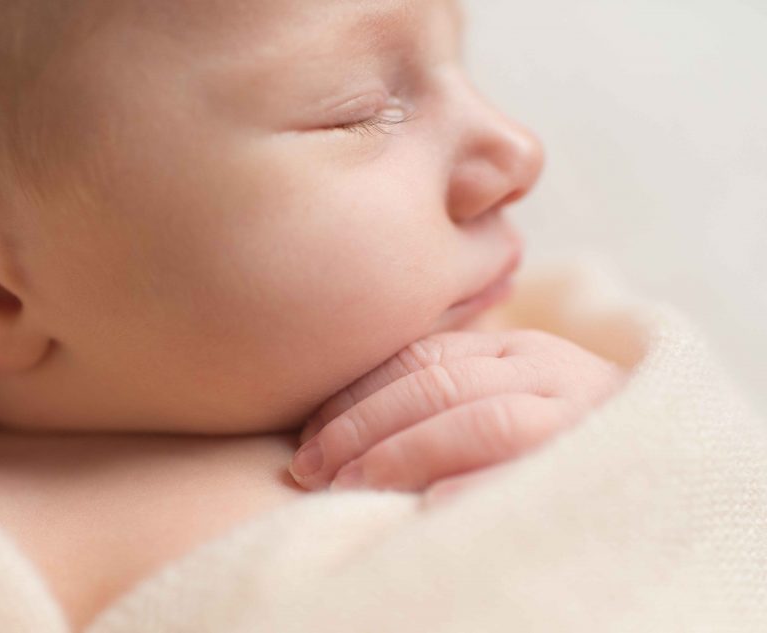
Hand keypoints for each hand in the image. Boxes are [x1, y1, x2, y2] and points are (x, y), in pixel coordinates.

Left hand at [288, 329, 626, 493]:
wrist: (668, 458)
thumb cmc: (557, 429)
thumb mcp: (508, 391)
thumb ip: (448, 386)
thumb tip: (341, 419)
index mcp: (513, 347)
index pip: (418, 357)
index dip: (354, 395)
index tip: (305, 433)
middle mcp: (544, 369)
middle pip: (435, 385)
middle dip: (361, 427)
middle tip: (308, 468)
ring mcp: (574, 414)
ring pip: (476, 421)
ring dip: (402, 454)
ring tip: (347, 487)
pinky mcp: (595, 463)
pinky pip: (526, 471)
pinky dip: (472, 488)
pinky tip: (424, 509)